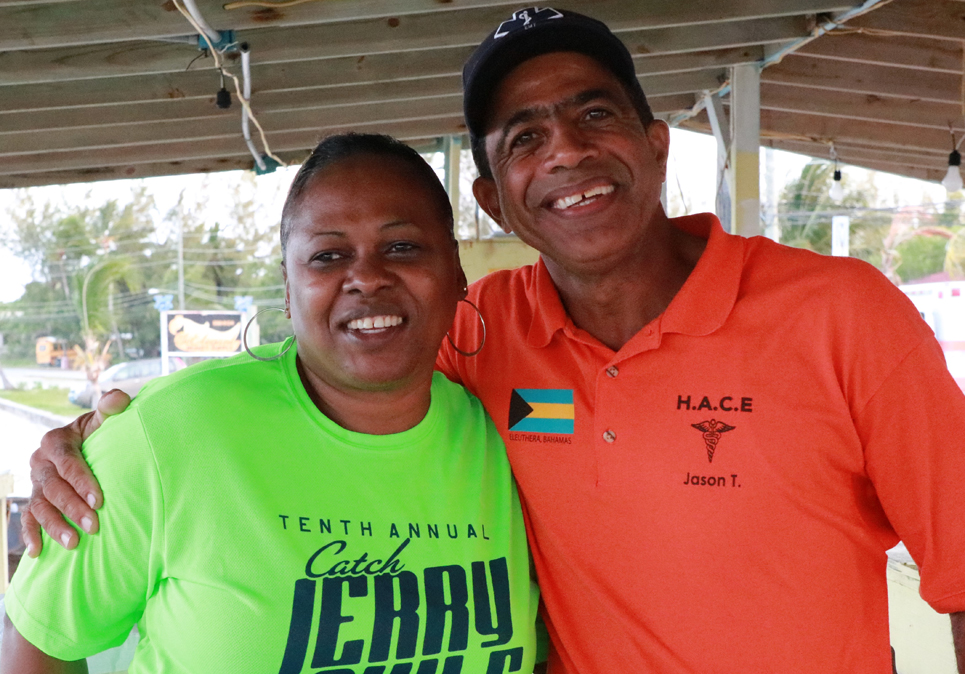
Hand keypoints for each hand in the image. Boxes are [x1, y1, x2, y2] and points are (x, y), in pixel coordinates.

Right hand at [21, 389, 130, 556]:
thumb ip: (112, 408)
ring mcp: (35, 482)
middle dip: (73, 508)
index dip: (82, 481)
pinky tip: (40, 551)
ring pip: (40, 505)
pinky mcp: (34, 498)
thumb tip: (117, 398)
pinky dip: (32, 534)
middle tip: (93, 526)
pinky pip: (28, 518)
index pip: (67, 462)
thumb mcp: (104, 420)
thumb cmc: (100, 433)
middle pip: (54, 487)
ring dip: (55, 525)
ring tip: (73, 543)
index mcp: (56, 440)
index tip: (99, 500)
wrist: (87, 445)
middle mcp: (40, 461)